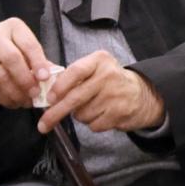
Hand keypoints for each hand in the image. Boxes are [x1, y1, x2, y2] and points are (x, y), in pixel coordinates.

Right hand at [0, 17, 53, 108]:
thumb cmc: (4, 49)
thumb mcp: (21, 46)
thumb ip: (38, 59)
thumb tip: (55, 76)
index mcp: (13, 27)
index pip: (29, 44)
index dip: (38, 62)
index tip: (45, 78)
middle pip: (12, 59)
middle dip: (26, 79)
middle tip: (35, 93)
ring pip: (0, 76)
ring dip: (15, 92)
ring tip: (25, 101)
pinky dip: (3, 97)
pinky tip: (13, 101)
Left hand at [37, 51, 164, 133]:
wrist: (142, 94)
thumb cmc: (109, 81)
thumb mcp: (94, 69)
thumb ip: (71, 75)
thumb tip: (43, 89)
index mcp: (100, 60)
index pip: (75, 71)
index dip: (59, 87)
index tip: (48, 99)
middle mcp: (109, 75)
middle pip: (75, 98)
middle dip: (55, 113)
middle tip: (43, 124)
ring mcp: (116, 95)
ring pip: (82, 114)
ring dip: (80, 116)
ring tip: (91, 107)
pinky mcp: (120, 112)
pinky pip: (93, 125)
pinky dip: (92, 123)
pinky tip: (102, 114)